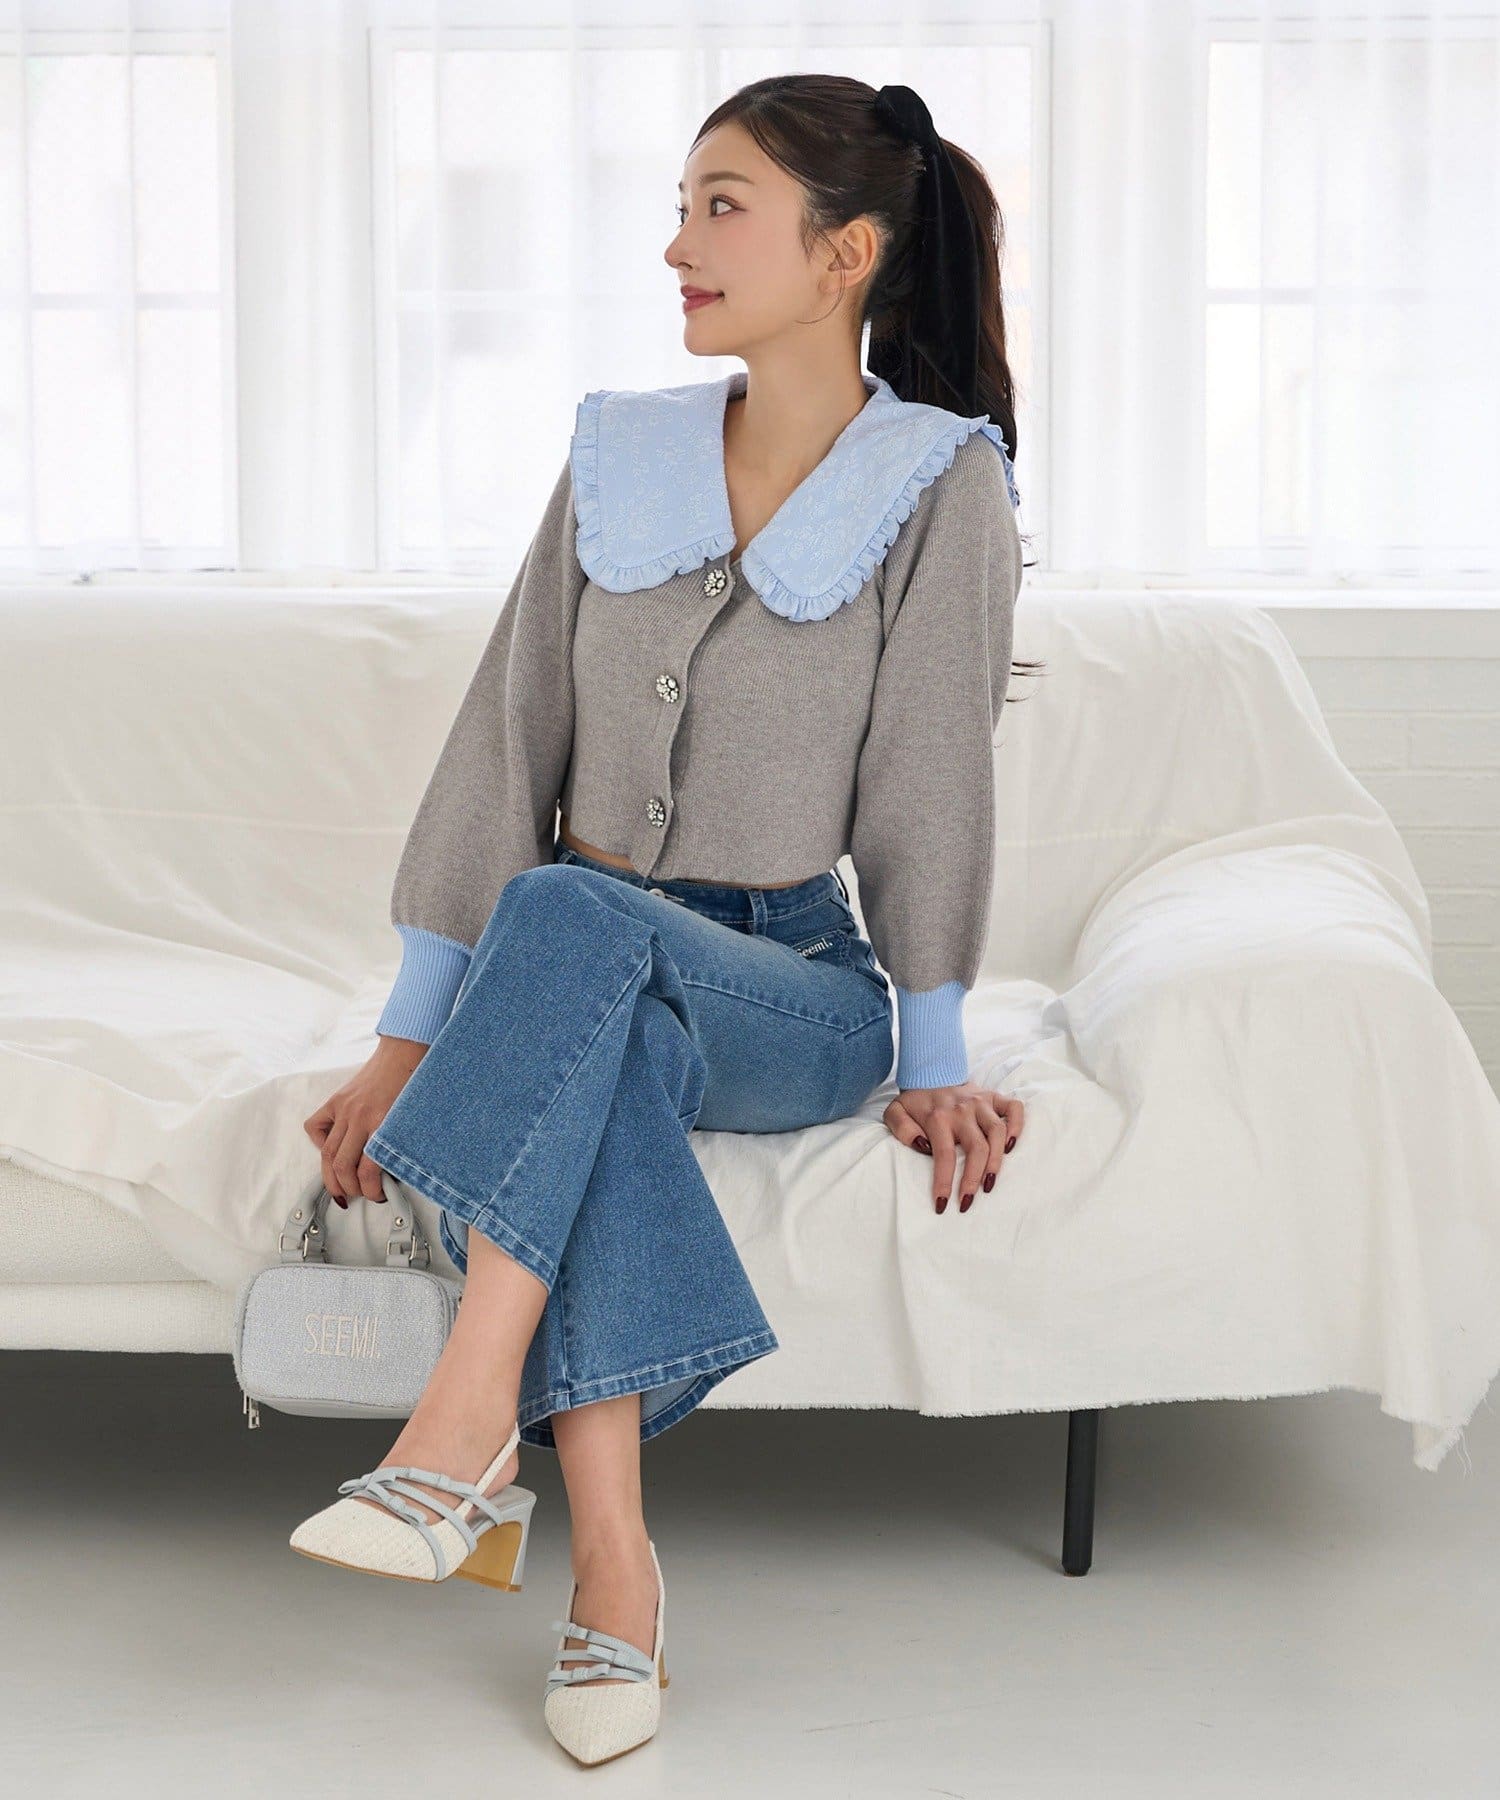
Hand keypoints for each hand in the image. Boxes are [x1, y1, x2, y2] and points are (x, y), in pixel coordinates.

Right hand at [303, 1035, 427, 1204]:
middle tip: (359, 1195)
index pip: (369, 1170)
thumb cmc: (415, 1085)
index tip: (379, 1196)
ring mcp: (345, 1108)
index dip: (372, 1191)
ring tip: (341, 1188)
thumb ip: (400, 1144)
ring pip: (327, 1153)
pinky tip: (331, 1150)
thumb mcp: (414, 1119)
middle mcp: (360, 1117)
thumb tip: (392, 1174)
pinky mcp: (336, 1100)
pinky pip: (315, 1127)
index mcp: (383, 1123)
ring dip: (332, 1177)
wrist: (405, 1052)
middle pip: (343, 1166)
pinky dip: (318, 1142)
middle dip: (350, 1189)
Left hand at [883, 1080, 1023, 1213]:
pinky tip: (1011, 1147)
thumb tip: (921, 1146)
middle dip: (973, 1179)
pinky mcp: (994, 1097)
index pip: (944, 1154)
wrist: (931, 1073)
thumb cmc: (915, 1101)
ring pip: (998, 1132)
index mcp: (938, 1116)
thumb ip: (901, 1128)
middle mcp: (963, 1109)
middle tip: (967, 1202)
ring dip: (997, 1162)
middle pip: (977, 1148)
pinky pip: (1014, 1108)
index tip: (942, 1204)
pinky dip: (1017, 1126)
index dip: (944, 1182)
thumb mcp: (895, 1112)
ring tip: (989, 1185)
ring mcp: (981, 1102)